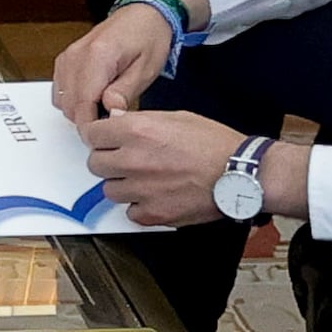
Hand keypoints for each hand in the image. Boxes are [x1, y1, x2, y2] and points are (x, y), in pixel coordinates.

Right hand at [52, 0, 186, 128]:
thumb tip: (110, 114)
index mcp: (97, 57)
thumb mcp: (145, 70)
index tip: (106, 135)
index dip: (92, 126)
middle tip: (112, 121)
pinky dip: (74, 99)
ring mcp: (68, 57)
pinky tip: (94, 97)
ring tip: (105, 107)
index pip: (82, 105)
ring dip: (80, 110)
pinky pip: (61, 90)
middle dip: (88, 119)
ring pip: (62, 101)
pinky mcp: (66, 59)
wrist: (145, 14)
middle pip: (70, 105)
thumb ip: (124, 93)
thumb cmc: (149, 38)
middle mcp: (77, 55)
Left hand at [78, 107, 249, 226]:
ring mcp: (141, 190)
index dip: (98, 137)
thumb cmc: (214, 144)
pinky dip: (139, 207)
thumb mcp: (177, 117)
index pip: (92, 134)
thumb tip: (116, 120)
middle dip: (108, 161)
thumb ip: (141, 120)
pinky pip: (130, 212)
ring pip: (110, 191)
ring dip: (123, 185)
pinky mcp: (152, 214)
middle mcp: (134, 160)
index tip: (104, 140)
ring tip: (146, 179)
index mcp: (138, 131)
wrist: (240, 173)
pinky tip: (156, 196)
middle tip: (126, 160)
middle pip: (95, 164)